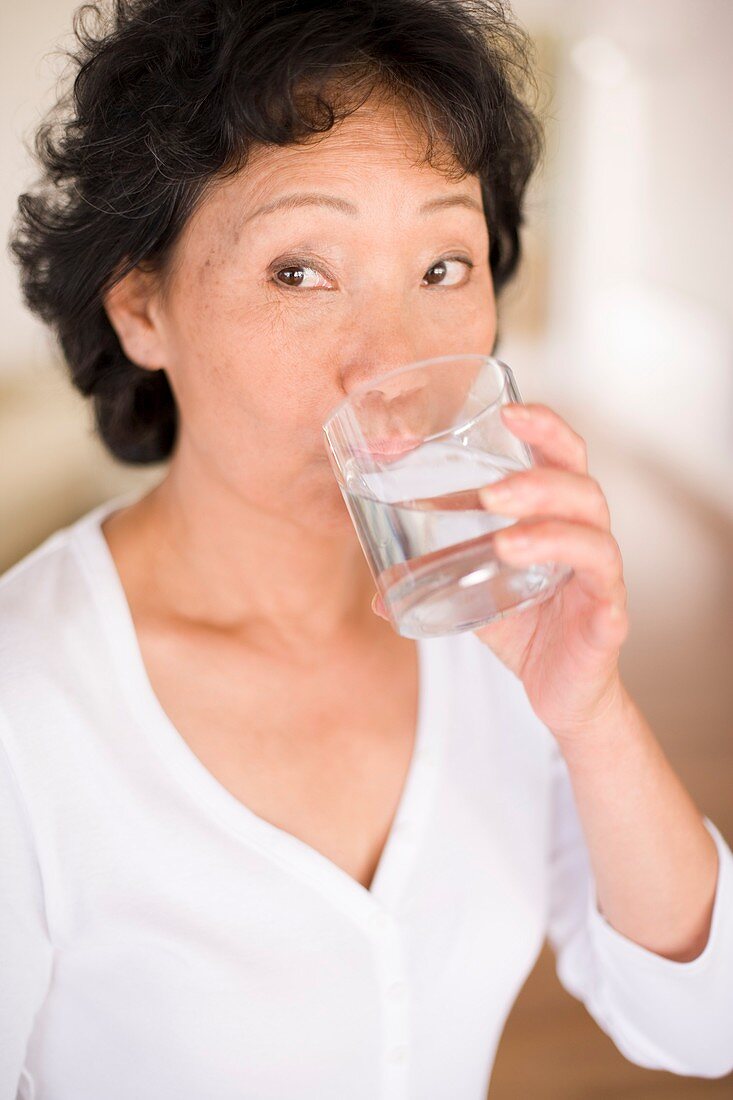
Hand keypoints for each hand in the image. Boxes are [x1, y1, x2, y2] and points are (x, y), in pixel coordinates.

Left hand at [373, 401, 629, 738]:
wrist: (562, 696)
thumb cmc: (526, 630)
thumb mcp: (476, 594)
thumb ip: (437, 580)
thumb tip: (377, 593)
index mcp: (556, 518)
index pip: (561, 457)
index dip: (543, 427)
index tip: (508, 409)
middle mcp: (585, 535)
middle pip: (580, 481)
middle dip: (539, 470)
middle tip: (491, 488)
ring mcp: (601, 573)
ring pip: (591, 526)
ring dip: (545, 517)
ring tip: (500, 528)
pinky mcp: (609, 612)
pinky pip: (599, 573)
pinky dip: (563, 557)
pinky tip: (520, 556)